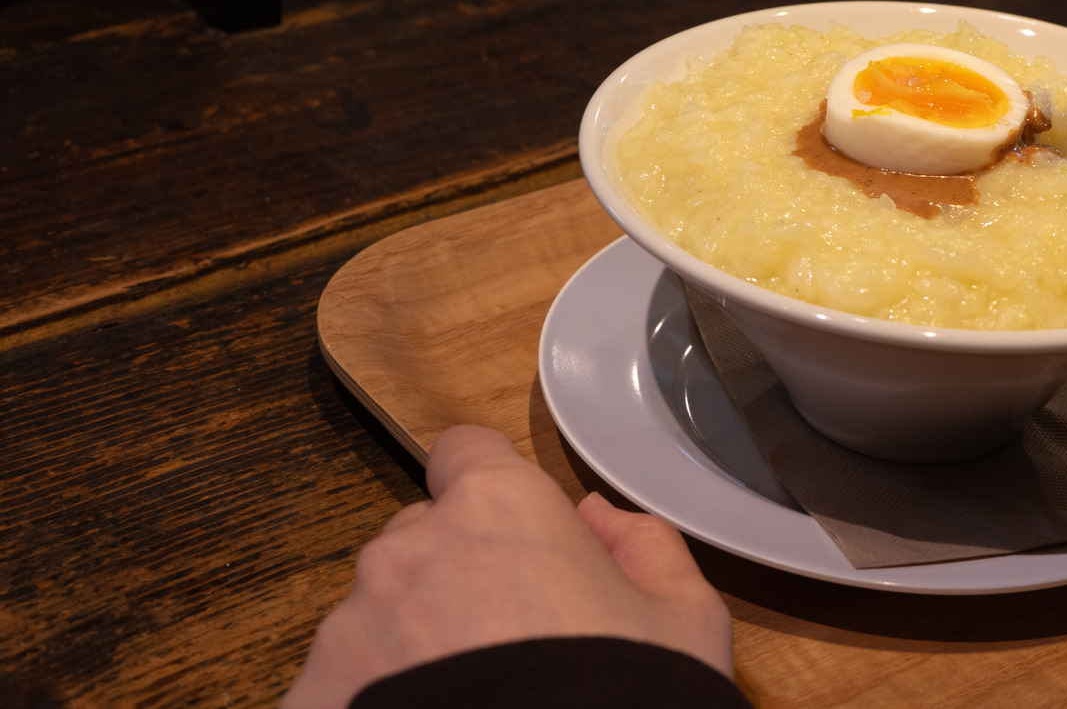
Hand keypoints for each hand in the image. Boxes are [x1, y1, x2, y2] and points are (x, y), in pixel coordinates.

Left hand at [282, 425, 732, 707]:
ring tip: (472, 706)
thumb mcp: (686, 621)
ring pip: (377, 618)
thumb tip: (596, 516)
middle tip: (510, 649)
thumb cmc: (628, 702)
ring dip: (412, 648)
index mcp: (498, 509)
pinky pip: (339, 689)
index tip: (515, 536)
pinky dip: (371, 705)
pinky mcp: (310, 700)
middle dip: (457, 578)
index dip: (493, 490)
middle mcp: (408, 552)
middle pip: (422, 541)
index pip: (466, 453)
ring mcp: (348, 631)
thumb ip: (643, 543)